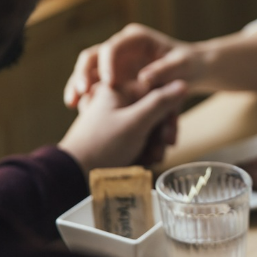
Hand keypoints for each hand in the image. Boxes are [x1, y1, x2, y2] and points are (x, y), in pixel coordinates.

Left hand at [59, 80, 186, 172]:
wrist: (75, 173)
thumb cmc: (103, 145)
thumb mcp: (136, 122)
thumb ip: (160, 102)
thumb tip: (182, 83)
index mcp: (119, 89)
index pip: (157, 92)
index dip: (168, 113)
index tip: (169, 133)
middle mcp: (117, 101)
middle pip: (154, 112)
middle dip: (160, 134)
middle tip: (161, 150)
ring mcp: (116, 119)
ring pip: (148, 127)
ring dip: (154, 145)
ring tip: (150, 159)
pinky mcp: (115, 135)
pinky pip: (138, 138)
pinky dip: (144, 150)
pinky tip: (143, 161)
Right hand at [64, 23, 199, 107]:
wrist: (193, 70)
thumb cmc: (190, 65)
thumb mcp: (182, 66)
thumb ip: (165, 70)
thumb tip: (144, 79)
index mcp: (136, 38)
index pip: (113, 46)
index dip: (108, 64)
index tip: (109, 83)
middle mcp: (121, 47)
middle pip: (93, 56)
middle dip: (83, 73)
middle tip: (81, 92)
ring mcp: (115, 61)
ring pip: (88, 70)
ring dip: (78, 85)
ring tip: (72, 103)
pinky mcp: (114, 76)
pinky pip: (94, 84)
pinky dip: (86, 95)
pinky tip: (79, 109)